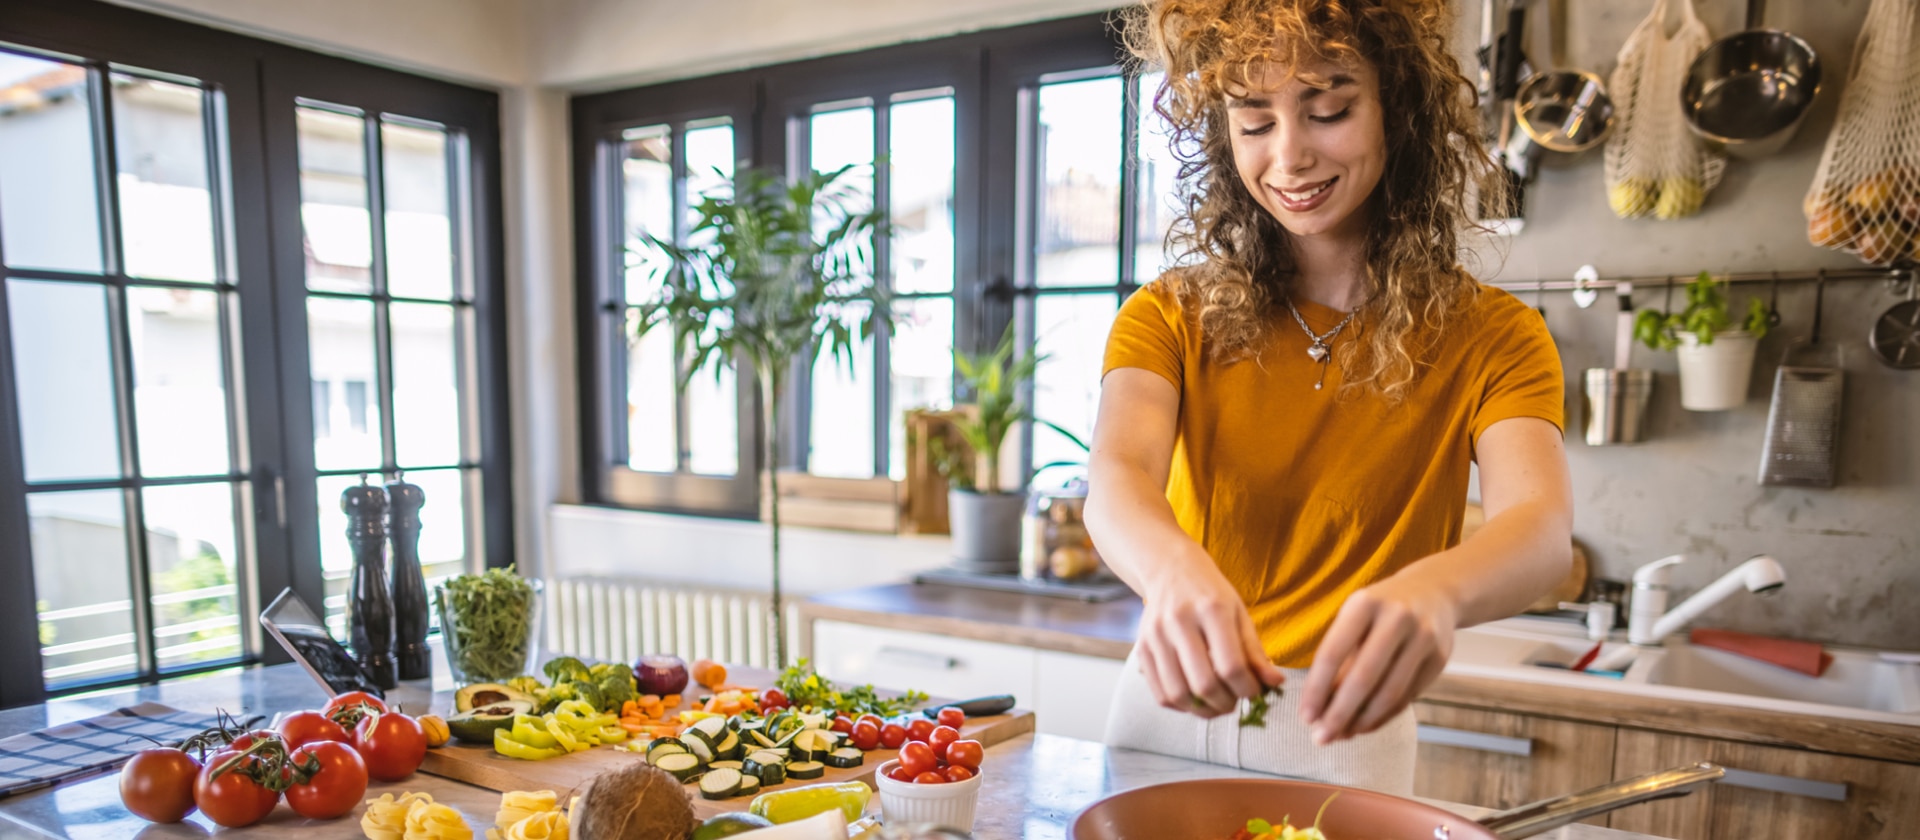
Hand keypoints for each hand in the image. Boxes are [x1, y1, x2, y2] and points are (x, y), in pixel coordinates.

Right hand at [1135, 556, 1286, 718]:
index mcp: (1211, 609)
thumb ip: (1254, 651)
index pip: (1231, 666)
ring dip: (1202, 710)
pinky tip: (1195, 700)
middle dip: (1226, 703)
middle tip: (1235, 702)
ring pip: (1179, 693)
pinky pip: (1160, 693)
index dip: (1248, 689)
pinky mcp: (1141, 648)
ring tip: (1216, 705)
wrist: (1169, 570)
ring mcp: (1156, 636)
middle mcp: (1179, 621)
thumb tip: (1274, 683)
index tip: (1255, 692)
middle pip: (1203, 683)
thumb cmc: (1209, 592)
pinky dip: (1180, 706)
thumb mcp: (1239, 613)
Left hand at [1298, 575, 1457, 744]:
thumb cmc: (1380, 610)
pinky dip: (1384, 716)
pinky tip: (1366, 725)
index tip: (1305, 717)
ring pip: (1389, 693)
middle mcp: (1397, 618)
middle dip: (1339, 714)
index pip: (1332, 653)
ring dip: (1363, 721)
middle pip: (1363, 678)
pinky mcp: (1440, 658)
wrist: (1434, 592)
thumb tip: (1320, 709)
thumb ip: (1337, 658)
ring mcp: (1423, 638)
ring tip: (1343, 735)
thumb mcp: (1354, 617)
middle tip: (1321, 738)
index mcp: (1365, 603)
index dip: (1317, 689)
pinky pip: (1408, 697)